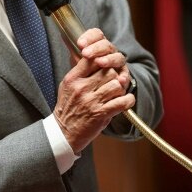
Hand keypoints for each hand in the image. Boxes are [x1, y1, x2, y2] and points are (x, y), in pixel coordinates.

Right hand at [54, 28, 134, 152]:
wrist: (63, 133)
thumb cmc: (68, 108)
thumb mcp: (68, 86)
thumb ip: (80, 72)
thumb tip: (96, 58)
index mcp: (73, 79)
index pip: (92, 59)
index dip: (102, 60)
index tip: (105, 66)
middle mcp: (82, 88)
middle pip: (108, 70)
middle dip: (114, 76)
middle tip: (113, 82)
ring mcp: (91, 101)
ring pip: (117, 84)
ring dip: (120, 89)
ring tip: (116, 94)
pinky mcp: (101, 114)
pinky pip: (123, 101)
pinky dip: (128, 100)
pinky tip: (125, 101)